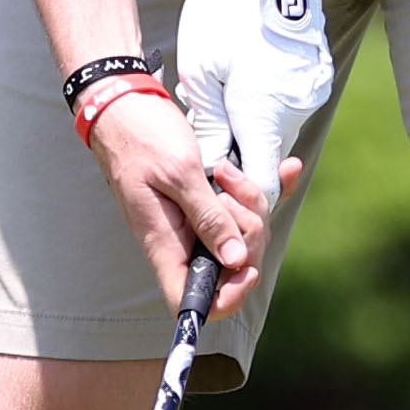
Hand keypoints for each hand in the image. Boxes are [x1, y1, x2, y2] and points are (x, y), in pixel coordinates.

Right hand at [87, 88, 302, 321]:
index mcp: (165, 245)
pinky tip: (285, 169)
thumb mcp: (179, 173)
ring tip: (228, 171)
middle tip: (231, 191)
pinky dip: (264, 191)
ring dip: (251, 204)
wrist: (124, 106)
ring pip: (242, 236)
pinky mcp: (206, 203)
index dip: (226, 298)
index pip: (192, 303)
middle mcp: (182, 241)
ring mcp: (195, 223)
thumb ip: (208, 217)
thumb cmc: (141, 136)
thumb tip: (236, 261)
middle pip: (232, 266)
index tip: (245, 266)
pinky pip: (244, 209)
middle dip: (249, 232)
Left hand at [174, 0, 334, 212]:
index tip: (213, 183)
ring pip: (276, 132)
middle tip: (209, 126)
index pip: (261, 184)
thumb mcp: (201, 74)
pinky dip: (265, 106)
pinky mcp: (315, 79)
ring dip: (250, 127)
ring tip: (224, 93)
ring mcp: (310, 94)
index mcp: (264, 114)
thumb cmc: (223, 14)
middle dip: (237, 155)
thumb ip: (210, 130)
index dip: (237, 194)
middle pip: (267, 158)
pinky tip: (245, 77)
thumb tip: (211, 170)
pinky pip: (287, 108)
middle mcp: (295, 110)